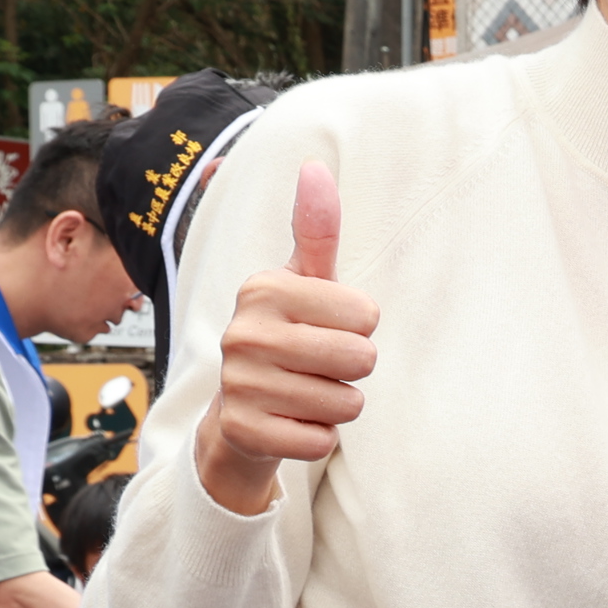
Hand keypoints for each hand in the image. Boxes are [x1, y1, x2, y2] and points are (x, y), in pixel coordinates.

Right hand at [197, 160, 379, 516]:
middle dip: (353, 370)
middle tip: (319, 367)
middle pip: (362, 358)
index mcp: (263, 289)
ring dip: (338, 405)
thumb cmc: (287, 338)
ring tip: (305, 394)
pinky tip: (292, 423)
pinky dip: (319, 438)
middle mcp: (244, 332)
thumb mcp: (303, 283)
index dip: (360, 328)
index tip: (326, 329)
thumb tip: (315, 166)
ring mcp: (239, 384)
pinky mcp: (244, 432)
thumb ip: (316, 231)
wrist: (239, 416)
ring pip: (347, 403)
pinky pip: (322, 441)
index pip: (367, 314)